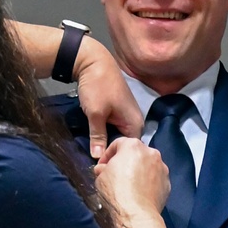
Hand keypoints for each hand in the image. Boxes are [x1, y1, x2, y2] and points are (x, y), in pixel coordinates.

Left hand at [74, 36, 142, 158]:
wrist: (92, 61)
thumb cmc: (98, 87)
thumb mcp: (96, 114)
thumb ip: (98, 137)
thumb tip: (97, 158)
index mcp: (135, 124)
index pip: (129, 150)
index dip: (114, 158)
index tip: (100, 166)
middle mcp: (135, 121)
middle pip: (123, 144)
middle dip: (110, 151)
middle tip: (94, 162)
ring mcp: (126, 115)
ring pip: (116, 135)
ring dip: (105, 141)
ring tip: (92, 152)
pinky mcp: (117, 111)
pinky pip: (112, 127)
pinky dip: (104, 132)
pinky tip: (94, 138)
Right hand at [94, 137, 169, 216]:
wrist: (136, 214)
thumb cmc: (116, 191)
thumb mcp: (100, 177)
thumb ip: (103, 168)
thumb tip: (104, 169)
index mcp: (133, 146)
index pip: (118, 143)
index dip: (108, 155)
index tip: (102, 166)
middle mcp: (151, 152)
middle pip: (136, 153)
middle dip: (126, 161)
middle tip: (116, 174)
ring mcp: (162, 168)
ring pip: (148, 165)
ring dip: (139, 171)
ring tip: (130, 186)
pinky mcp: (167, 183)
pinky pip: (155, 179)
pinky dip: (149, 183)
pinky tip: (140, 194)